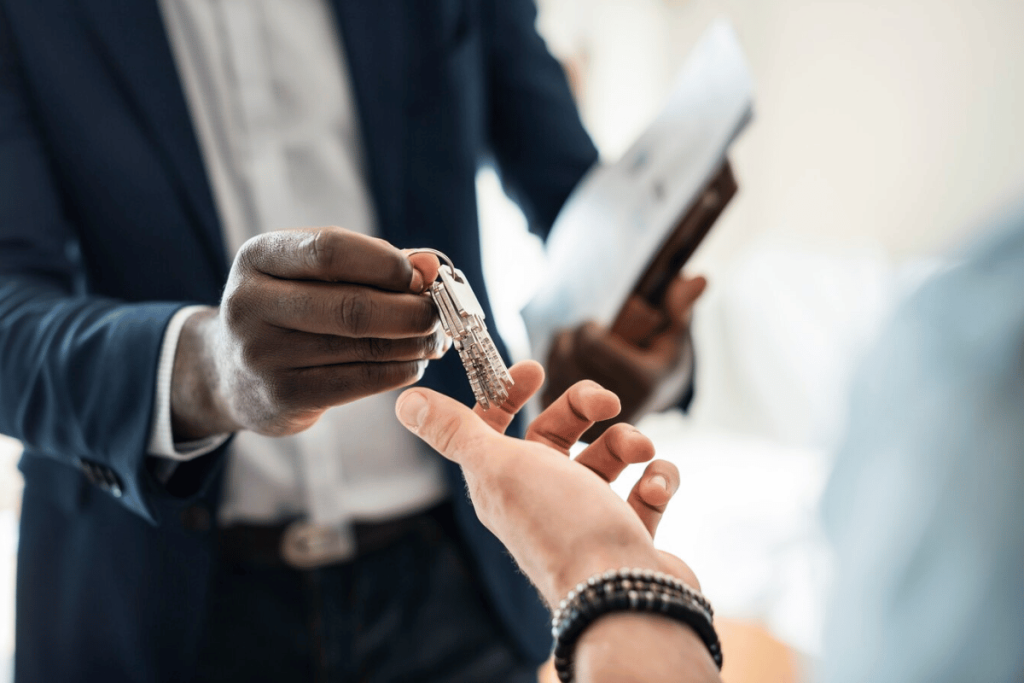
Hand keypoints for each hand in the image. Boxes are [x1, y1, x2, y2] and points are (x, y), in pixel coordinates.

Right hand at [172, 227, 446, 439]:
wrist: (231, 373)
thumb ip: (372, 263)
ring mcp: (262, 355)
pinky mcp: (281, 397)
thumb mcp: (314, 273)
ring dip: (412, 344)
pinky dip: (397, 371)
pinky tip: (413, 363)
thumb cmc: (292, 309)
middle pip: (351, 306)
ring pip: (361, 347)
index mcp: (258, 257)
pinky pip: (358, 382)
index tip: (421, 276)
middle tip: (438, 314)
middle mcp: (250, 304)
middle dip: (409, 311)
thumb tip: (429, 266)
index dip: (386, 263)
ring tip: (433, 339)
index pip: (330, 250)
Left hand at [395, 360, 697, 605]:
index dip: (509, 394)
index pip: (495, 427)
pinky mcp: (627, 534)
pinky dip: (656, 480)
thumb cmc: (560, 525)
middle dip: (583, 408)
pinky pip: (645, 491)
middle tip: (608, 402)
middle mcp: (541, 499)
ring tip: (640, 451)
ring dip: (627, 442)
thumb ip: (455, 431)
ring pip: (606, 459)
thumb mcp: (498, 466)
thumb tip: (405, 401)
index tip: (535, 370)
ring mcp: (587, 518)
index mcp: (502, 482)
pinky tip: (655, 486)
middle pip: (556, 435)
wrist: (623, 595)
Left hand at [543, 275, 705, 440]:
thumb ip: (680, 306)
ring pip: (554, 375)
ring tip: (570, 345)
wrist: (653, 399)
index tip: (593, 324)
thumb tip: (699, 279)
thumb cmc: (662, 357)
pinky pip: (547, 393)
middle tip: (578, 333)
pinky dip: (550, 375)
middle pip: (569, 358)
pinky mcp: (577, 432)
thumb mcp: (675, 332)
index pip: (592, 344)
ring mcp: (596, 423)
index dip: (587, 328)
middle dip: (569, 338)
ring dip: (556, 353)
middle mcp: (620, 407)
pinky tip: (561, 366)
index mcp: (644, 381)